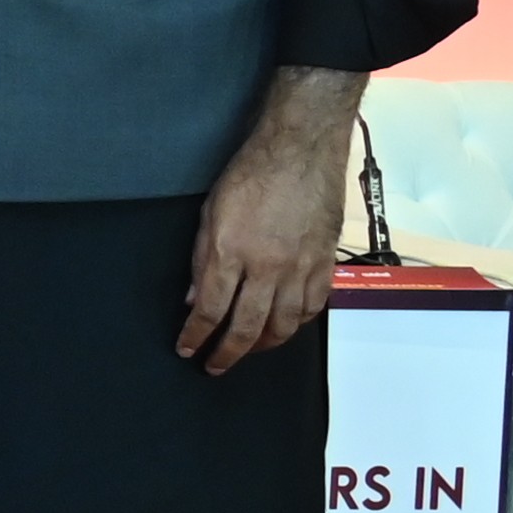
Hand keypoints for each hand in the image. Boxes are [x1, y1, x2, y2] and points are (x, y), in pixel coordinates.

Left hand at [180, 73, 363, 373]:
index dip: (196, 336)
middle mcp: (268, 266)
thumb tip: (195, 298)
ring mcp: (301, 266)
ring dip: (264, 344)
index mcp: (231, 252)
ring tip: (249, 349)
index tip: (188, 348)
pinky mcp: (325, 261)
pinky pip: (314, 305)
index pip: (210, 310)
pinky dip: (298, 323)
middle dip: (227, 353)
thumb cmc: (253, 172)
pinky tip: (286, 325)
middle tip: (215, 365)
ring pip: (285, 324)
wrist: (301, 147)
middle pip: (247, 327)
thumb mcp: (211, 213)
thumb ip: (202, 260)